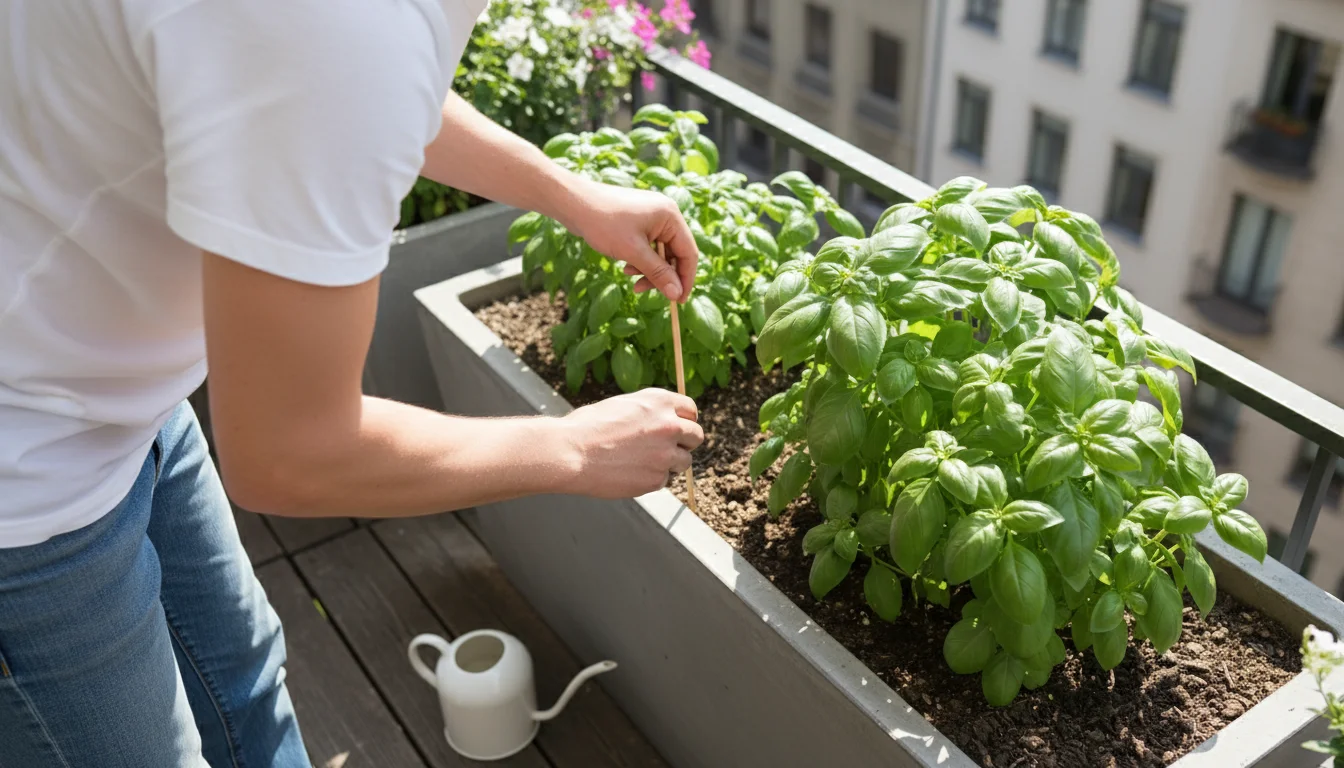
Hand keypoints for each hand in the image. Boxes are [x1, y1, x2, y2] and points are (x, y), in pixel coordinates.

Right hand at [557, 389, 703, 498]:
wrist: (570, 452)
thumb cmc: (588, 426)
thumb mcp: (623, 404)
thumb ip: (650, 410)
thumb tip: (666, 418)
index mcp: (660, 402)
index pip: (690, 409)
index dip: (685, 419)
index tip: (678, 427)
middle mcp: (669, 426)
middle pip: (696, 436)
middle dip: (684, 442)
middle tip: (666, 448)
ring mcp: (665, 455)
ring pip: (684, 462)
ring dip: (670, 463)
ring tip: (642, 461)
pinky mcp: (656, 479)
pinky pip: (664, 480)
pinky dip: (651, 478)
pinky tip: (629, 473)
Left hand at [559, 179, 698, 302]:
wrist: (574, 203)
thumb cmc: (604, 223)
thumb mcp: (633, 252)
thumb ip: (658, 273)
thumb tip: (677, 294)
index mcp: (671, 216)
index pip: (688, 253)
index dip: (685, 279)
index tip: (678, 301)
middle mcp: (665, 215)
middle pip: (674, 254)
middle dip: (661, 275)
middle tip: (644, 291)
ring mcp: (651, 218)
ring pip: (659, 253)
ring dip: (647, 270)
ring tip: (629, 277)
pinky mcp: (638, 222)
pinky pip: (647, 247)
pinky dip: (639, 260)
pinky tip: (625, 267)